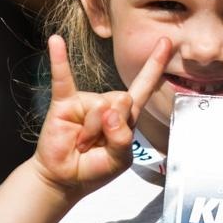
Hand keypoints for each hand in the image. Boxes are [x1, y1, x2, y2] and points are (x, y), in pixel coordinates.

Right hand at [34, 34, 170, 197]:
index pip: (143, 87)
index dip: (154, 66)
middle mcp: (107, 103)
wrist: (64, 180)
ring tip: (82, 144)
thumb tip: (109, 113)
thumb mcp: (119, 160)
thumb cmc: (93, 169)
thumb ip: (123, 138)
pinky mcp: (64, 103)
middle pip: (125, 101)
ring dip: (93, 133)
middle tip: (97, 146)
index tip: (165, 42)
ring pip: (101, 106)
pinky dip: (59, 60)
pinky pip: (63, 79)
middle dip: (113, 129)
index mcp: (125, 116)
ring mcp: (86, 101)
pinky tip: (56, 42)